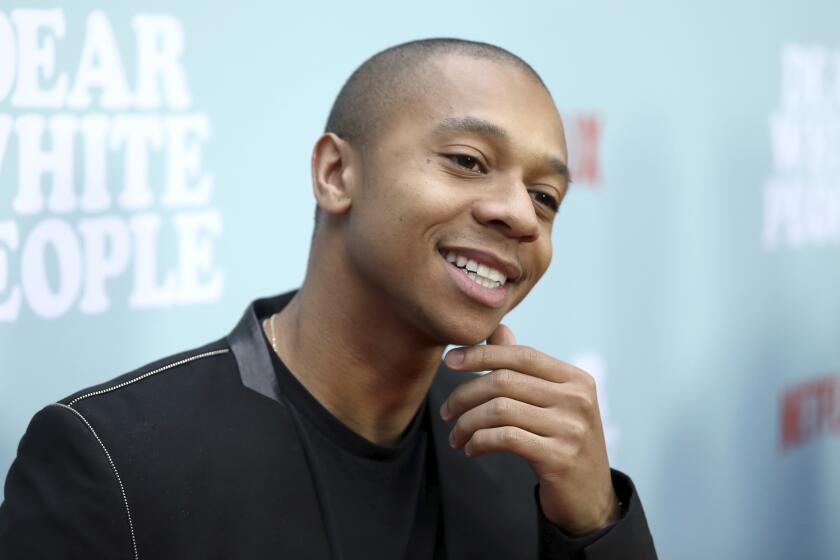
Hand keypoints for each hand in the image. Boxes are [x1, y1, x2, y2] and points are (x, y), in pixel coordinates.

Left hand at [440, 324, 618, 534]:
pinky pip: (504, 438)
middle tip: (447, 411)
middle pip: (505, 381)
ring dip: (467, 422)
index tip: (449, 361)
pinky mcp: (558, 458)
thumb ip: (525, 367)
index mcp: (576, 379)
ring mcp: (571, 429)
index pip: (521, 355)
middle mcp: (578, 400)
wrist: (590, 498)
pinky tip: (471, 449)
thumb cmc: (562, 442)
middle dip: (465, 393)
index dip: (482, 354)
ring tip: (456, 435)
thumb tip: (498, 329)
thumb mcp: (551, 402)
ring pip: (499, 410)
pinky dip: (479, 441)